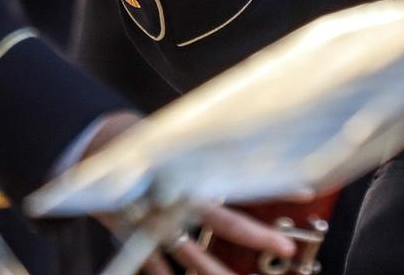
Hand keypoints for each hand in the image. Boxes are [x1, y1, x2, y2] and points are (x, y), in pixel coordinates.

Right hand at [81, 112, 296, 274]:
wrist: (98, 148)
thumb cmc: (147, 146)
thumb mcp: (179, 141)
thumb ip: (210, 149)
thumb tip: (247, 142)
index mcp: (191, 170)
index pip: (240, 176)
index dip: (273, 184)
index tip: (305, 190)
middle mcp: (177, 196)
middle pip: (222, 220)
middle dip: (256, 236)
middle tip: (286, 248)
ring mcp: (155, 220)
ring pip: (191, 253)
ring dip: (215, 273)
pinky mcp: (132, 235)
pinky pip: (151, 264)